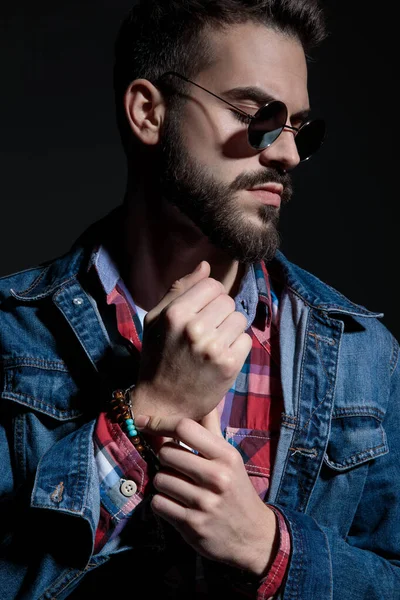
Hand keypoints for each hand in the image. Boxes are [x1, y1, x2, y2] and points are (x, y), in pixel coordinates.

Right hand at [132, 261, 251, 420]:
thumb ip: (180, 289)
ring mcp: (213, 347)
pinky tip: (221, 357)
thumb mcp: (156, 319)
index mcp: (176, 314)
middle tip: (206, 331)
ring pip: (239, 319)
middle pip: (228, 301)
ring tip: (213, 344)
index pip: (213, 285)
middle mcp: (195, 328)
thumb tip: (206, 265)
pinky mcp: (229, 365)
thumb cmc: (157, 357)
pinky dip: (237, 347)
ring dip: (230, 329)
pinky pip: (246, 340)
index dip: (210, 297)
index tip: (201, 311)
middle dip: (220, 313)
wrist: (162, 403)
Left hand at [135, 413, 277, 575]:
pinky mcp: (192, 524)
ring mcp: (204, 502)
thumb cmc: (236, 488)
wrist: (253, 535)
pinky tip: (177, 505)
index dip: (160, 422)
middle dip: (165, 459)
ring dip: (164, 483)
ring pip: (159, 479)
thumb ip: (212, 428)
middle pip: (166, 453)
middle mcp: (217, 476)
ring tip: (180, 488)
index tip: (145, 421)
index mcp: (226, 455)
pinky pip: (158, 503)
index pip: (185, 427)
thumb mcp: (229, 457)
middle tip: (176, 467)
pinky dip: (162, 503)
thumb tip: (204, 399)